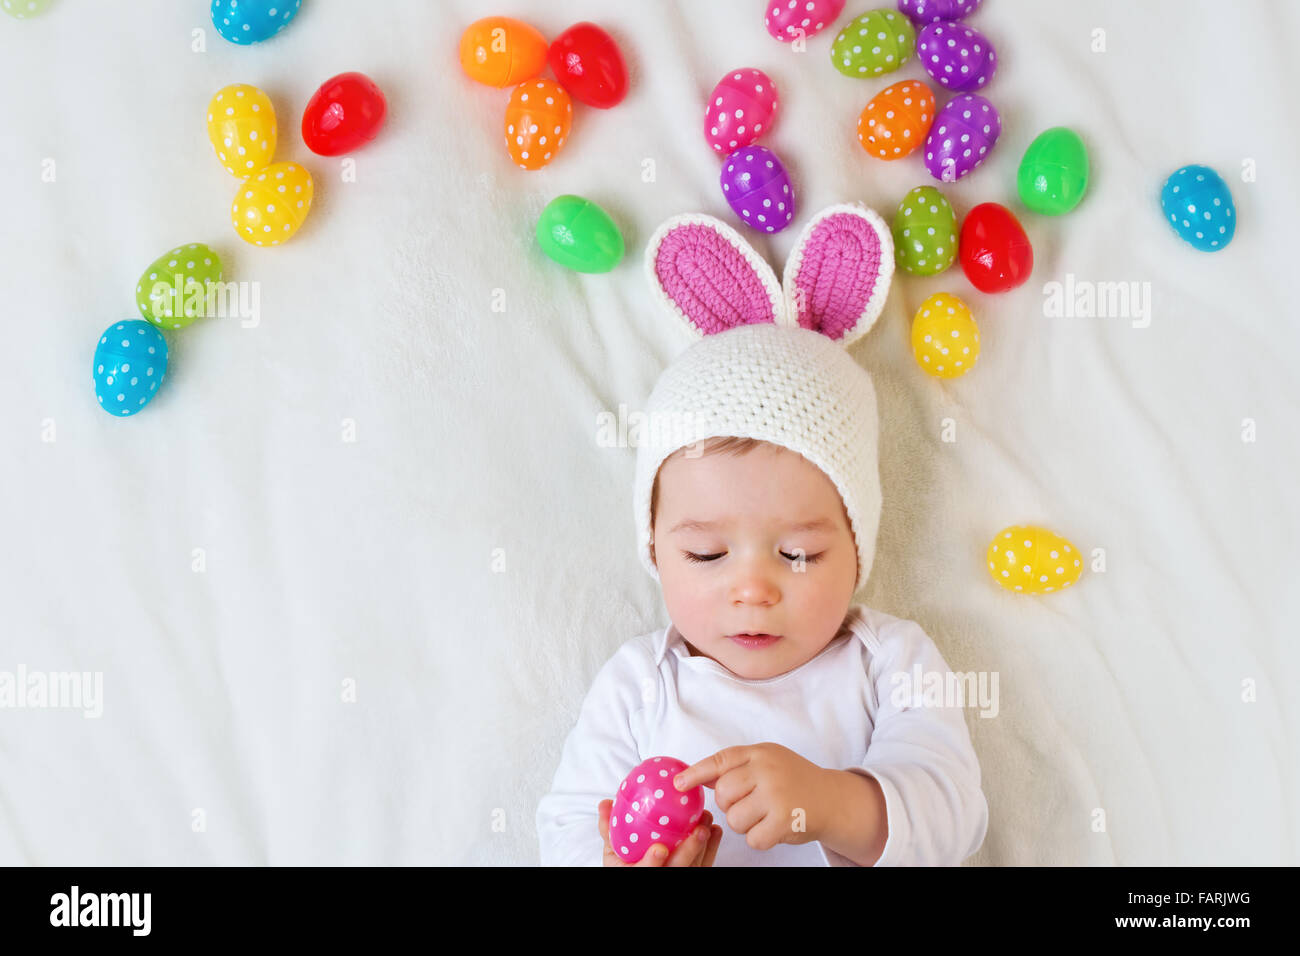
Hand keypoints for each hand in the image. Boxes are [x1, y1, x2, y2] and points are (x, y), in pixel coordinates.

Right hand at [597, 799, 721, 866]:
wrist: (642, 872)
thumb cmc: (627, 864)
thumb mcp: (613, 852)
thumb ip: (608, 829)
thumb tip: (605, 803)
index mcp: (635, 873)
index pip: (645, 872)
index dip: (652, 863)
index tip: (659, 848)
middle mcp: (660, 877)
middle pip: (677, 869)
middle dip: (689, 852)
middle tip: (699, 831)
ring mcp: (678, 877)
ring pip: (695, 867)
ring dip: (704, 846)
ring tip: (708, 824)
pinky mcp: (694, 873)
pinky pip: (705, 864)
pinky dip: (712, 847)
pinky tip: (715, 830)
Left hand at [673, 743, 833, 851]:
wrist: (833, 799)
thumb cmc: (794, 780)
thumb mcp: (766, 762)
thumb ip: (736, 768)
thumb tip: (697, 776)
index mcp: (760, 753)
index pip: (720, 761)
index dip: (696, 773)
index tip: (678, 784)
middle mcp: (767, 770)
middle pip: (723, 794)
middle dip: (730, 805)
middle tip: (750, 803)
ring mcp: (776, 794)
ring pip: (734, 819)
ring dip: (745, 824)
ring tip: (765, 815)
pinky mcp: (784, 820)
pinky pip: (753, 838)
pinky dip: (760, 839)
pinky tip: (774, 827)